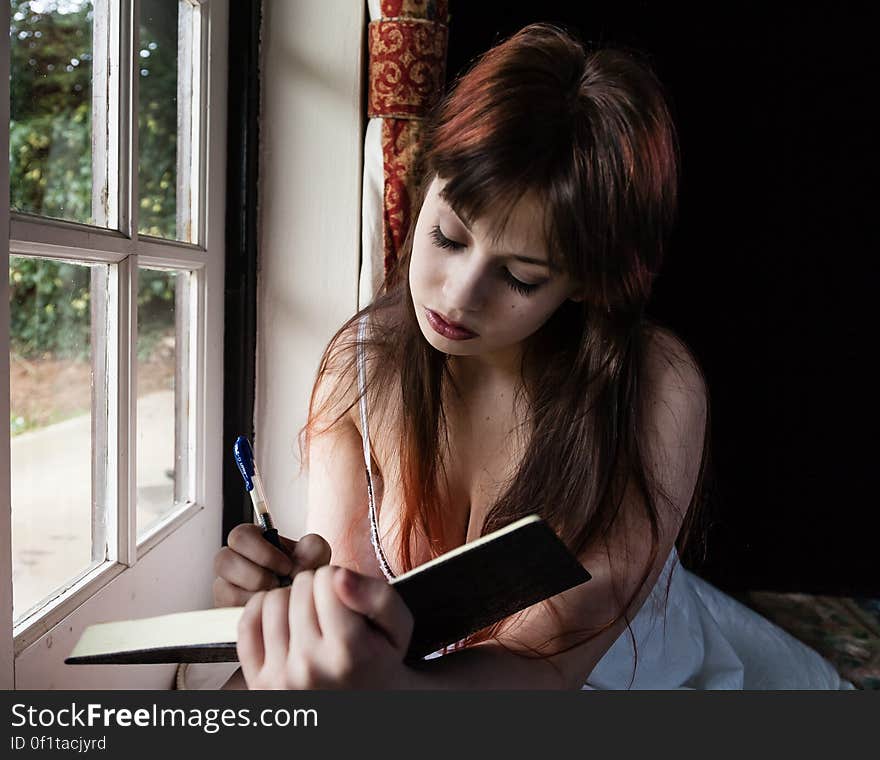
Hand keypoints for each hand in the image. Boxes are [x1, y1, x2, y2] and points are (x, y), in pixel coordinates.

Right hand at [213, 525, 330, 606]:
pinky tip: (266, 611)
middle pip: (224, 560)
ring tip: (273, 597)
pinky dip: (250, 610)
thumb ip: (312, 548)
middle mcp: (234, 561)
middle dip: (257, 575)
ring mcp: (226, 586)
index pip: (240, 536)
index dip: (263, 552)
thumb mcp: (316, 555)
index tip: (286, 565)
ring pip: (223, 588)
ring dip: (253, 594)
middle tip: (278, 584)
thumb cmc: (304, 573)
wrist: (303, 601)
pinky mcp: (225, 609)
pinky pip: (227, 610)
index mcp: (252, 540)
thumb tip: (295, 565)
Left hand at [236, 565, 414, 688]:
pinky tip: (284, 622)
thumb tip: (338, 576)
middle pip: (300, 586)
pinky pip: (247, 624)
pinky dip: (262, 614)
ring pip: (272, 600)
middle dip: (316, 589)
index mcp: (348, 652)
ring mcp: (280, 677)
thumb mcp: (399, 627)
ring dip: (291, 601)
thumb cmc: (380, 661)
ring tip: (309, 618)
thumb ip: (378, 596)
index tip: (347, 599)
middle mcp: (310, 667)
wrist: (366, 703)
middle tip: (330, 611)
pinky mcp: (259, 682)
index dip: (339, 580)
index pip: (328, 577)